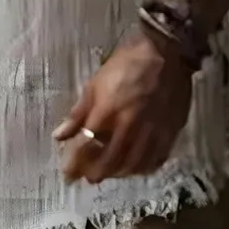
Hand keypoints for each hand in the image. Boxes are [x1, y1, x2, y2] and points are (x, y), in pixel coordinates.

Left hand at [53, 34, 192, 183]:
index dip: (75, 164)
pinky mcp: (169, 132)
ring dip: (118, 173)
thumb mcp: (95, 84)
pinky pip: (155, 160)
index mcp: (107, 113)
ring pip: (132, 166)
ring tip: (109, 171)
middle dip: (95, 173)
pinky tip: (135, 166)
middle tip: (88, 176)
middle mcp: (129, 127)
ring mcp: (151, 132)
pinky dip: (142, 168)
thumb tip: (59, 136)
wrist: (165, 52)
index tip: (68, 173)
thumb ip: (78, 113)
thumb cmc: (125, 64)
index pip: (86, 148)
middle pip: (110, 162)